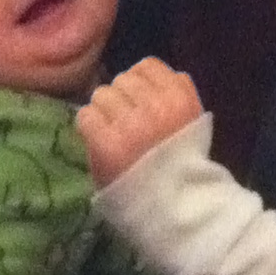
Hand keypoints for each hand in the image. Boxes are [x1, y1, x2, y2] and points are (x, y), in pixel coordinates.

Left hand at [76, 59, 204, 189]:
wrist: (171, 208)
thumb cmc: (178, 164)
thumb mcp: (190, 121)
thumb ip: (173, 92)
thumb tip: (142, 72)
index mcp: (181, 97)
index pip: (147, 65)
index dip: (139, 82)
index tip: (139, 103)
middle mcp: (157, 106)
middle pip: (122, 79)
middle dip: (120, 98)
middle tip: (123, 123)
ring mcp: (130, 124)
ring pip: (101, 95)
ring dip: (103, 112)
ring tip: (111, 133)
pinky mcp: (106, 142)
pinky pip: (85, 115)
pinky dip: (88, 128)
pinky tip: (99, 142)